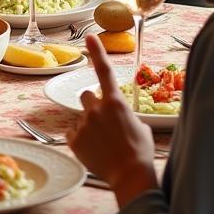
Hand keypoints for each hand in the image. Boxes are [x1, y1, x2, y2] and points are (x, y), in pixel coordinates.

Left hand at [67, 34, 157, 204]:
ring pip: (81, 116)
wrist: (130, 176)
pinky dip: (82, 140)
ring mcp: (83, 124)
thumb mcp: (140, 126)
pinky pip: (74, 133)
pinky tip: (94, 151)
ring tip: (102, 142)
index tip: (89, 37)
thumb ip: (124, 114)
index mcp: (116, 102)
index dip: (97, 52)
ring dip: (89, 123)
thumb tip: (118, 115)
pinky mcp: (73, 139)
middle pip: (86, 96)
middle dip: (93, 105)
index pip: (104, 71)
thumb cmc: (140, 151)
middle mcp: (96, 109)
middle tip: (104, 123)